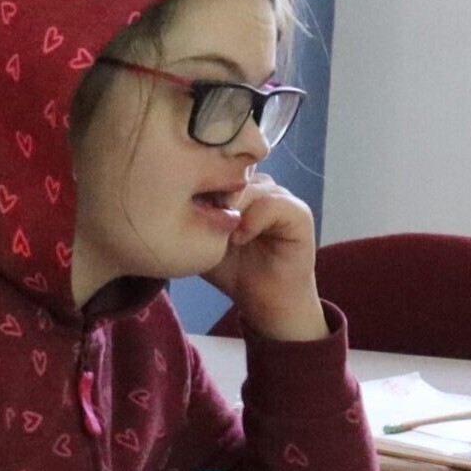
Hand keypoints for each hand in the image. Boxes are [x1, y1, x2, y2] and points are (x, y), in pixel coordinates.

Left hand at [203, 172, 328, 341]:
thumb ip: (191, 216)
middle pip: (235, 173)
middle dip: (217, 194)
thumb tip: (171, 193)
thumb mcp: (202, 239)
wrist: (267, 304)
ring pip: (252, 186)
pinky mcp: (300, 214)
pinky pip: (272, 204)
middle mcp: (263, 188)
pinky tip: (240, 240)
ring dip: (234, 208)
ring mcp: (283, 198)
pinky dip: (253, 220)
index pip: (220, 166)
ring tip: (222, 235)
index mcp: (242, 190)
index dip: (203, 181)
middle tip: (203, 220)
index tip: (186, 206)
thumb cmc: (235, 272)